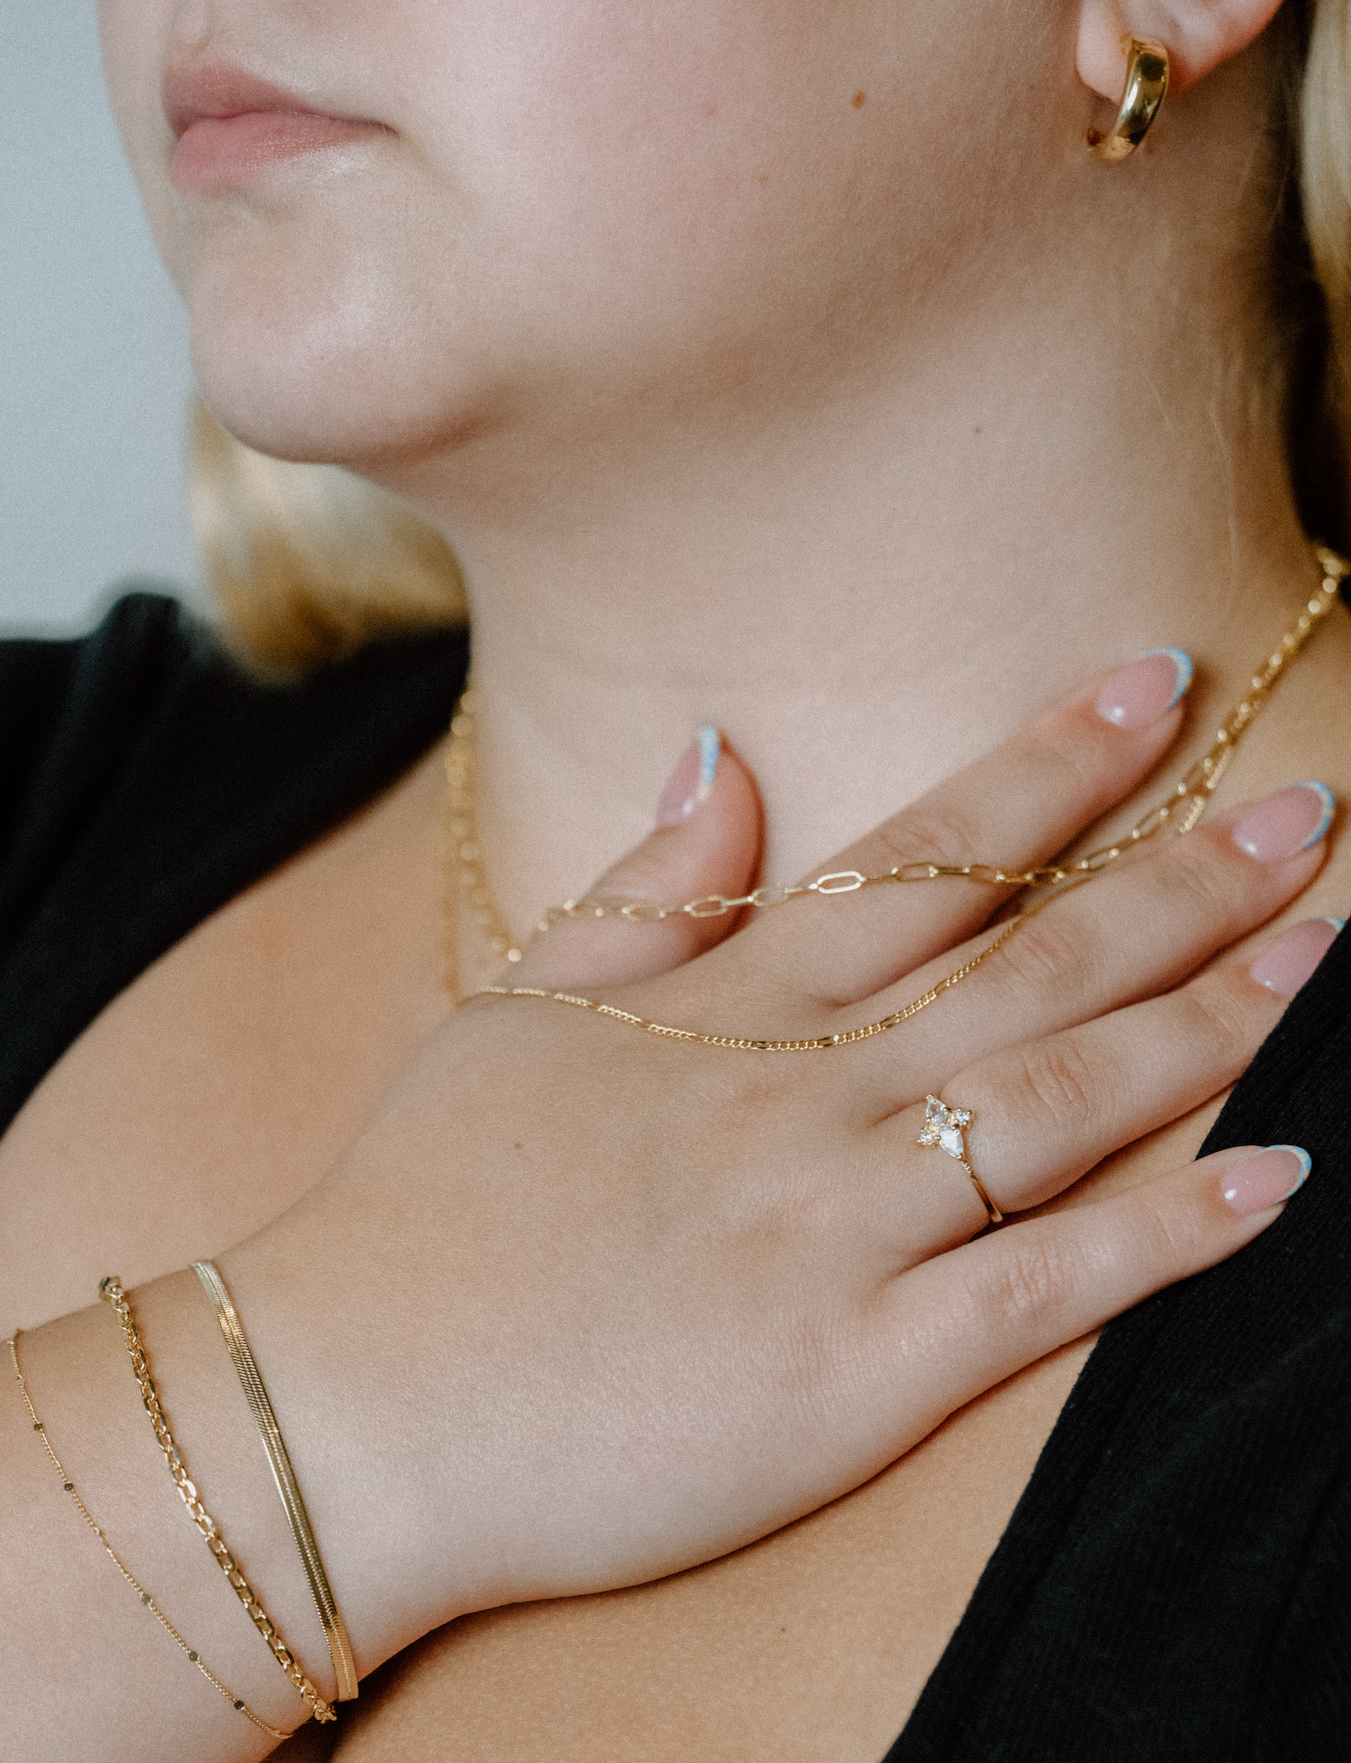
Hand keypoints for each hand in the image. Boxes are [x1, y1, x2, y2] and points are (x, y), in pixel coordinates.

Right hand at [224, 655, 1330, 1668]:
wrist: (347, 1406)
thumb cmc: (421, 1204)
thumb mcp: (515, 1005)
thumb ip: (642, 882)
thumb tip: (727, 749)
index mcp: (727, 1007)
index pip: (923, 855)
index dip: (1050, 766)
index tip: (1156, 685)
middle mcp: (804, 1094)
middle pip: (1031, 963)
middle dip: (1181, 877)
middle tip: (1309, 806)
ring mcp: (840, 1230)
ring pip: (1062, 1099)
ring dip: (1208, 1019)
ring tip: (1321, 947)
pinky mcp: (859, 1373)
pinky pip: (1044, 1288)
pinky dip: (1169, 1234)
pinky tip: (1278, 1177)